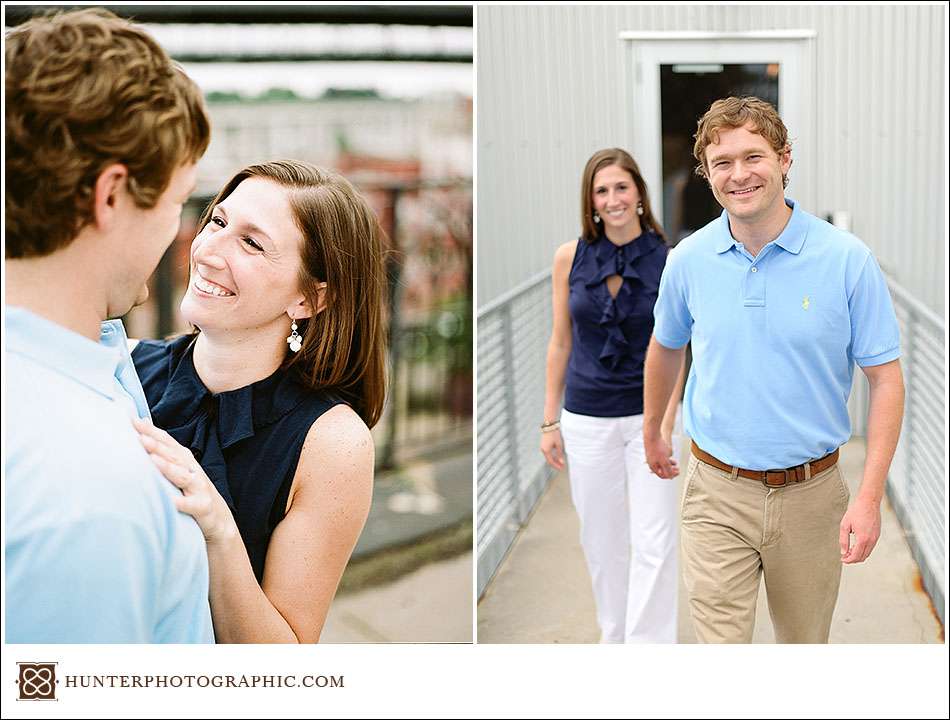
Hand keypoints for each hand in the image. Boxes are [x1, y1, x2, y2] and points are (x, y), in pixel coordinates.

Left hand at [133, 417, 237, 544]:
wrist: (219, 519)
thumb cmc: (194, 492)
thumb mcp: (181, 471)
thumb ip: (164, 454)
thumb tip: (143, 433)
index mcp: (185, 460)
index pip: (167, 441)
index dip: (151, 431)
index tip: (133, 421)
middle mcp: (193, 470)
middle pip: (173, 455)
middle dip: (157, 445)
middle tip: (139, 436)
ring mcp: (199, 488)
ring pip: (182, 476)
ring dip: (168, 467)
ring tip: (153, 460)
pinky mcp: (202, 507)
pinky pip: (190, 505)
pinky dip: (181, 502)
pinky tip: (170, 501)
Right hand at [541, 428, 564, 469]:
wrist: (549, 426)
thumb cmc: (554, 435)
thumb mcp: (559, 445)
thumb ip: (559, 454)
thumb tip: (561, 462)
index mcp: (546, 451)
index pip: (551, 462)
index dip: (556, 466)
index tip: (561, 468)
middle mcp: (543, 450)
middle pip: (549, 460)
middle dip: (555, 464)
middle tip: (562, 467)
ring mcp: (542, 448)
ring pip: (548, 457)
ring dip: (554, 460)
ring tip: (560, 462)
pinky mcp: (543, 445)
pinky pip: (547, 453)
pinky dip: (552, 456)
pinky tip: (557, 457)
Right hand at [644, 431, 678, 478]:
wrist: (652, 435)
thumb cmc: (657, 448)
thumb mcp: (665, 461)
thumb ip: (668, 470)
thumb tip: (671, 477)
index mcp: (653, 467)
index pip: (662, 475)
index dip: (671, 475)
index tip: (677, 472)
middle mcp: (652, 463)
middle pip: (662, 470)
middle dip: (671, 470)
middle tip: (677, 469)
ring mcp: (652, 457)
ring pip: (662, 464)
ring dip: (669, 464)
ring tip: (675, 462)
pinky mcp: (653, 452)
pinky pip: (661, 458)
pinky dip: (666, 458)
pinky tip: (670, 455)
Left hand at [839, 496, 881, 563]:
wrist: (869, 502)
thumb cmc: (856, 511)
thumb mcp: (845, 525)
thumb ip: (844, 540)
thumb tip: (843, 552)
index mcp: (863, 539)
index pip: (856, 556)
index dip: (848, 560)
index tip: (842, 559)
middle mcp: (871, 540)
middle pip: (863, 557)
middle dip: (853, 559)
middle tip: (844, 556)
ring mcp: (876, 538)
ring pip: (867, 553)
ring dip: (858, 555)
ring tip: (848, 551)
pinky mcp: (877, 535)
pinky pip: (871, 547)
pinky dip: (863, 550)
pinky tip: (856, 546)